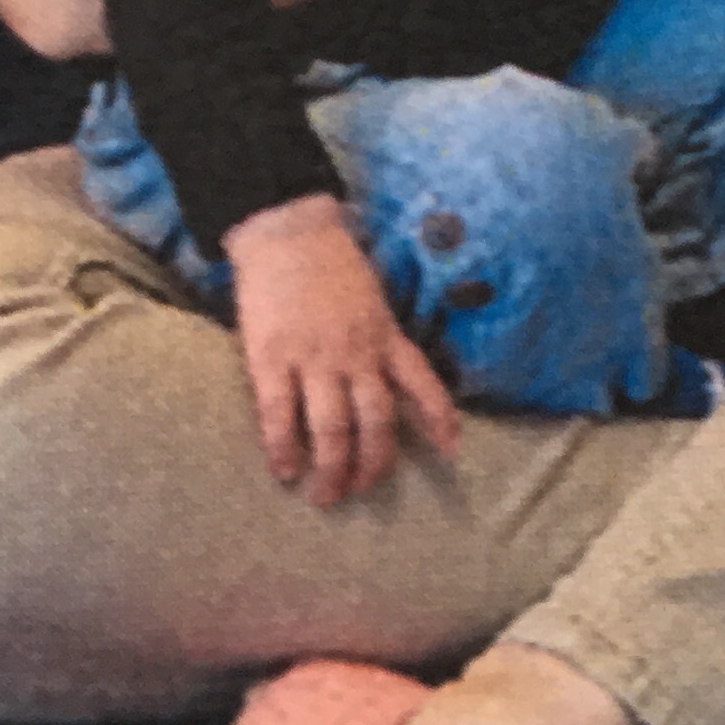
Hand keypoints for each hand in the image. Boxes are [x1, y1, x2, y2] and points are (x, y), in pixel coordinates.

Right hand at [221, 194, 462, 507]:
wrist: (286, 229)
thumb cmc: (330, 262)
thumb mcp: (372, 299)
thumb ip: (380, 338)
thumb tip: (385, 378)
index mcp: (385, 335)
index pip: (424, 384)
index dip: (440, 420)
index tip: (452, 453)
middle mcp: (357, 353)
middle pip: (376, 423)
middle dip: (372, 467)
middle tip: (359, 491)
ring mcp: (315, 357)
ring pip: (332, 429)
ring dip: (331, 469)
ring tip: (325, 495)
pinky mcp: (273, 357)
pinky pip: (280, 415)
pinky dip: (283, 448)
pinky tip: (285, 470)